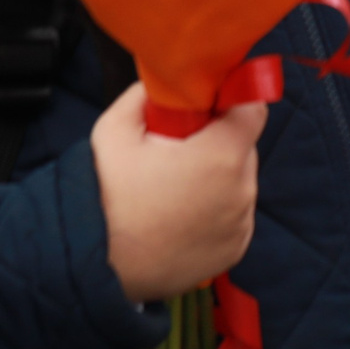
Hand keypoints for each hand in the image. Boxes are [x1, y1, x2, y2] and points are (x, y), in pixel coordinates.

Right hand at [90, 83, 266, 303]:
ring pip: (238, 183)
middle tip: (177, 153)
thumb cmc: (106, 195)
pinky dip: (215, 212)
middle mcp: (242, 189)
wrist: (96, 265)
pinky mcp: (235, 249)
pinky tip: (179, 218)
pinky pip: (234, 217)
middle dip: (217, 143)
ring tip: (173, 191)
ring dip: (216, 179)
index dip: (231, 102)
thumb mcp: (114, 130)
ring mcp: (241, 223)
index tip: (207, 108)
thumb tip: (166, 82)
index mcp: (222, 154)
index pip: (253, 109)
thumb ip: (146, 95)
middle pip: (242, 148)